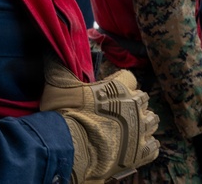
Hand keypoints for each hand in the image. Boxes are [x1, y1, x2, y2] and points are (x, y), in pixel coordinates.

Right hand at [41, 57, 159, 182]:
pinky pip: (153, 147)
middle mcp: (134, 105)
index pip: (130, 78)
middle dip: (134, 104)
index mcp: (119, 87)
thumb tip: (49, 48)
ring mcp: (140, 129)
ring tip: (130, 129)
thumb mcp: (59, 85)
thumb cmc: (65, 114)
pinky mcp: (141, 152)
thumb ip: (58, 65)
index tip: (111, 91)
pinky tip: (135, 148)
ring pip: (151, 121)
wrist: (72, 149)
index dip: (121, 84)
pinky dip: (146, 147)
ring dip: (143, 123)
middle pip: (143, 99)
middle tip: (119, 113)